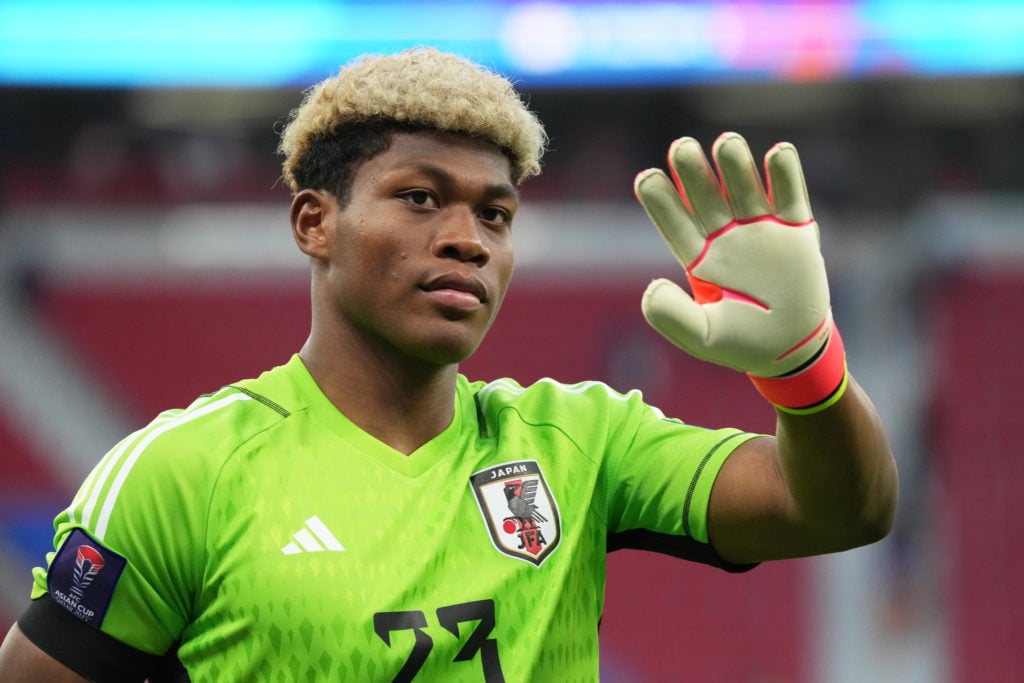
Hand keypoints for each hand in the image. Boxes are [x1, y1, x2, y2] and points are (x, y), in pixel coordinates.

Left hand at [634, 132, 844, 410]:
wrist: (794, 351)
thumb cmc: (742, 343)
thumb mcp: (702, 337)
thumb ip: (672, 316)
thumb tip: (652, 286)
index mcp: (699, 258)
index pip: (674, 222)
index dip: (660, 201)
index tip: (646, 178)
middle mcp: (726, 236)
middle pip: (705, 195)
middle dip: (693, 172)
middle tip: (682, 149)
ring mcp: (761, 229)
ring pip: (744, 187)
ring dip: (734, 164)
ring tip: (726, 145)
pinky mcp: (796, 230)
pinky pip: (790, 195)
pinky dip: (785, 173)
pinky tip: (777, 154)